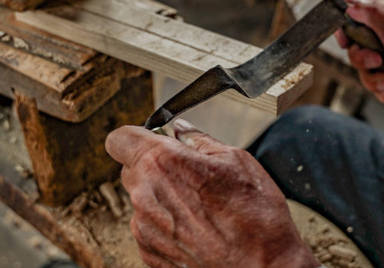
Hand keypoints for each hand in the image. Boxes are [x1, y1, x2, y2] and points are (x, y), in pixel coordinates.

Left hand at [106, 121, 316, 267]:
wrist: (264, 267)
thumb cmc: (255, 216)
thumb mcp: (235, 160)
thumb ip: (199, 139)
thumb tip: (181, 130)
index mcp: (162, 162)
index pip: (120, 139)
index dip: (135, 137)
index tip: (151, 141)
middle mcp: (145, 194)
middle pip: (131, 169)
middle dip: (152, 168)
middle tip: (186, 176)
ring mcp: (144, 226)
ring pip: (141, 200)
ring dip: (161, 198)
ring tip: (198, 208)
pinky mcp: (148, 251)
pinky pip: (148, 228)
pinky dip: (165, 225)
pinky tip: (195, 229)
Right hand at [336, 0, 383, 108]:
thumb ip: (370, 14)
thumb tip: (347, 0)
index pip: (353, 17)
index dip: (345, 30)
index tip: (345, 41)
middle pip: (354, 49)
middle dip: (364, 61)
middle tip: (379, 61)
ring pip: (364, 71)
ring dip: (377, 80)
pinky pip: (376, 87)